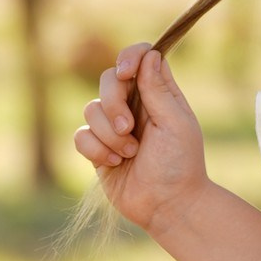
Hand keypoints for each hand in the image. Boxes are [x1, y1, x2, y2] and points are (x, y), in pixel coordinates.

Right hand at [74, 44, 208, 236]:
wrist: (168, 205)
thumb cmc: (180, 165)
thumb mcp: (175, 123)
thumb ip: (158, 89)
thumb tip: (150, 54)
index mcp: (157, 94)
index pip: (140, 58)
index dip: (129, 57)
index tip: (127, 73)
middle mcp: (134, 105)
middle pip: (108, 80)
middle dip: (113, 104)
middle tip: (128, 129)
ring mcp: (113, 127)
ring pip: (91, 109)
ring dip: (109, 134)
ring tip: (129, 154)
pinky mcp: (97, 149)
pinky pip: (81, 135)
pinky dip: (96, 149)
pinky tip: (115, 164)